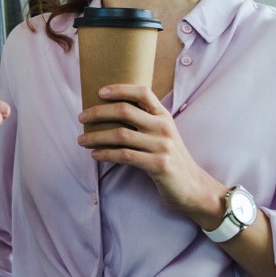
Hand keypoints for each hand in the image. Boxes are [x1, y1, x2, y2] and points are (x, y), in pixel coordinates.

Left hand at [77, 84, 224, 225]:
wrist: (193, 187)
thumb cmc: (171, 159)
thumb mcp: (163, 135)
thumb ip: (145, 122)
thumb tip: (110, 114)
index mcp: (164, 116)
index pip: (142, 92)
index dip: (120, 89)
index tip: (100, 92)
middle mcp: (163, 127)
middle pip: (125, 111)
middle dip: (98, 112)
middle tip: (81, 117)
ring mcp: (162, 146)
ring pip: (120, 134)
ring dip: (95, 137)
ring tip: (81, 140)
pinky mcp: (158, 165)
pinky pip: (124, 155)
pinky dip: (105, 154)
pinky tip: (95, 155)